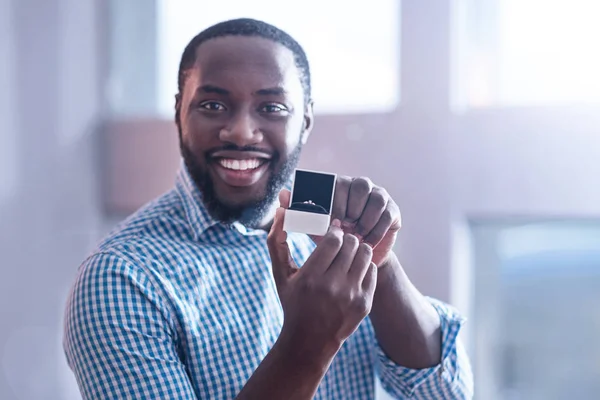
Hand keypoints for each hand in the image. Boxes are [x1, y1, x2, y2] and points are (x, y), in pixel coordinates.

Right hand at [267, 196, 377, 355]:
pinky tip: (353, 270)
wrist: (310, 340)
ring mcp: (351, 296)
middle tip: (341, 241)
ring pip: (365, 254)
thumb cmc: (293, 302)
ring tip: (348, 253)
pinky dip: (364, 266)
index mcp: (310, 278)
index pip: (333, 240)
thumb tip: (280, 210)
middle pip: (351, 244)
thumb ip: (276, 241)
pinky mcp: (365, 303)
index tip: (332, 233)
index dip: (334, 232)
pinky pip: (372, 270)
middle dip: (346, 239)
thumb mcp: (280, 274)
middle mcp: (332, 287)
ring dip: (357, 249)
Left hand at [290, 176, 401, 265]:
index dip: (335, 200)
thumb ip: (297, 210)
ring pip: (376, 197)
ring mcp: (378, 196)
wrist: (356, 261)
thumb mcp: (313, 226)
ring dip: (365, 219)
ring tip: (356, 237)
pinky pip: (387, 213)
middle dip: (352, 209)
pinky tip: (367, 243)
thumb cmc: (331, 241)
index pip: (338, 182)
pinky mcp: (392, 210)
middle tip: (345, 228)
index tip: (330, 220)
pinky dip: (376, 229)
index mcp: (339, 186)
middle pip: (360, 185)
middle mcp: (360, 187)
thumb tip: (282, 193)